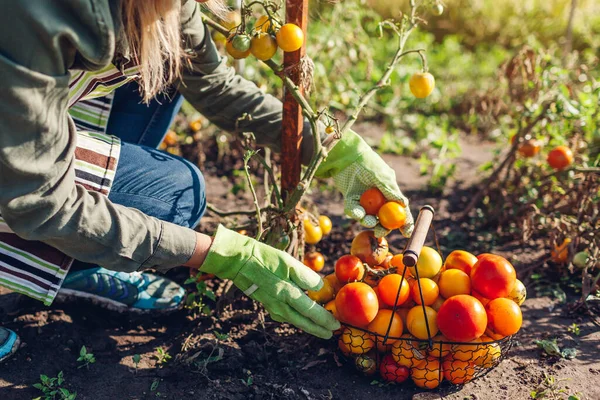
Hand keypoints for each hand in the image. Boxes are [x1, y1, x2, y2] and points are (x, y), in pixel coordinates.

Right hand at [199, 225, 339, 338]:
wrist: (238, 261)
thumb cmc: (265, 258)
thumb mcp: (288, 262)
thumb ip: (305, 276)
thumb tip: (320, 288)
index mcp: (288, 294)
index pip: (311, 311)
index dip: (324, 320)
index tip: (336, 325)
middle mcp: (280, 305)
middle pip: (303, 322)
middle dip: (318, 329)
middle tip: (331, 334)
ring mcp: (272, 306)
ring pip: (294, 320)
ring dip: (308, 326)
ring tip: (319, 328)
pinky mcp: (266, 303)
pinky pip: (284, 316)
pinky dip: (295, 319)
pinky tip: (299, 318)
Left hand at [315, 130, 413, 237]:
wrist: (346, 155)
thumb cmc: (367, 163)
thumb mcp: (381, 177)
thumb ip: (391, 191)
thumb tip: (404, 204)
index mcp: (389, 192)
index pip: (400, 209)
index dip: (405, 221)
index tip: (407, 232)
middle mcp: (378, 198)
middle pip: (384, 218)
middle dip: (383, 227)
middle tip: (380, 232)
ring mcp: (364, 199)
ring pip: (368, 217)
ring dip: (368, 221)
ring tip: (368, 220)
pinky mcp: (351, 198)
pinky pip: (353, 210)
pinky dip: (355, 213)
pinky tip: (357, 212)